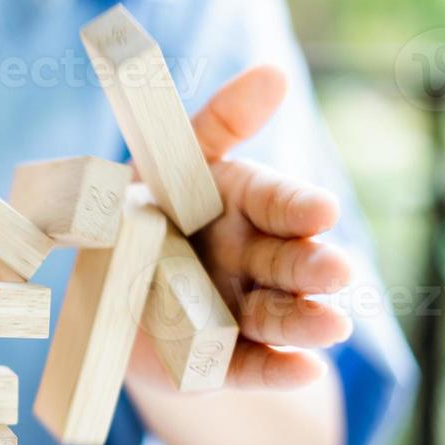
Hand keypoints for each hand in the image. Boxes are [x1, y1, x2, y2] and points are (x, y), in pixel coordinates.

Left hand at [133, 66, 353, 388]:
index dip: (298, 208)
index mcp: (244, 206)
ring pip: (278, 317)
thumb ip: (219, 123)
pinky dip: (277, 370)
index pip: (277, 203)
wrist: (107, 295)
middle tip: (337, 271)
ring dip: (305, 322)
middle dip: (313, 268)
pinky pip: (249, 366)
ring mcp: (240, 312)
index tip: (322, 211)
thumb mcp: (167, 164)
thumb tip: (273, 75)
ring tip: (332, 326)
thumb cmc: (141, 213)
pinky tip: (305, 370)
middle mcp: (252, 260)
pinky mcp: (221, 362)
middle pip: (287, 263)